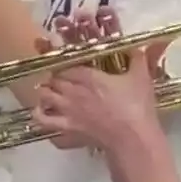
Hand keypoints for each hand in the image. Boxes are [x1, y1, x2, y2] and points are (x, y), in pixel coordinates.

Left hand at [31, 9, 164, 151]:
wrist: (134, 138)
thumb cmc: (137, 107)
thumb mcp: (141, 77)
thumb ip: (138, 57)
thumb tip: (141, 43)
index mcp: (87, 75)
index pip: (65, 64)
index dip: (65, 66)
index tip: (70, 69)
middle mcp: (72, 90)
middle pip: (53, 78)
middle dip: (55, 78)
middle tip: (63, 82)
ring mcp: (66, 110)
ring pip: (45, 95)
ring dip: (46, 93)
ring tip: (52, 95)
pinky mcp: (66, 129)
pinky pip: (43, 121)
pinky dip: (39, 116)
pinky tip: (42, 113)